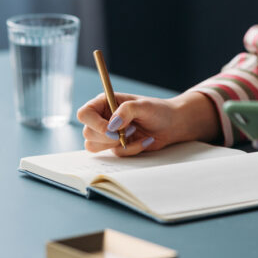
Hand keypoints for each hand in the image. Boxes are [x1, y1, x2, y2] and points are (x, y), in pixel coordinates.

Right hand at [76, 91, 219, 156]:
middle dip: (106, 137)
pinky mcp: (116, 146)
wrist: (172, 125)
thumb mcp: (143, 106)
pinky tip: (142, 141)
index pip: (84, 113)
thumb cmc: (158, 110)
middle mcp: (102, 118)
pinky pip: (114, 154)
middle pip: (87, 133)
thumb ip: (126, 111)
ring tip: (133, 134)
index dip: (93, 123)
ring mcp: (108, 134)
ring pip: (94, 146)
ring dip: (115, 144)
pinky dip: (130, 150)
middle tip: (125, 133)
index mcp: (104, 103)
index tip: (110, 129)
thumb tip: (111, 124)